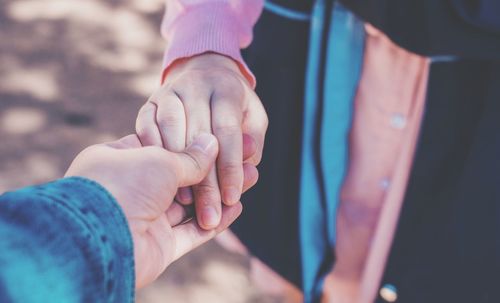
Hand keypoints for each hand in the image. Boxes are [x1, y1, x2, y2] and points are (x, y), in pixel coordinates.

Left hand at [65, 134, 257, 287]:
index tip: (223, 136)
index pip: (162, 146)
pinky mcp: (157, 246)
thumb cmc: (122, 186)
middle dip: (215, 168)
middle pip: (181, 177)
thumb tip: (212, 144)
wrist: (101, 241)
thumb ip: (189, 156)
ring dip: (220, 193)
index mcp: (119, 160)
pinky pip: (191, 232)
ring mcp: (144, 219)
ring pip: (191, 205)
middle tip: (247, 157)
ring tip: (252, 177)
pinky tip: (237, 207)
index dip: (195, 143)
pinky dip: (215, 221)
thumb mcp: (159, 159)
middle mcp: (131, 190)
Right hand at [136, 53, 267, 229]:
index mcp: (226, 88)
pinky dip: (153, 153)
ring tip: (187, 204)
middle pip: (199, 136)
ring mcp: (169, 91)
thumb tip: (247, 170)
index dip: (230, 168)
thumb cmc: (235, 105)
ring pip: (170, 130)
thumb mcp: (253, 119)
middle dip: (205, 181)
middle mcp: (196, 85)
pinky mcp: (150, 102)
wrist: (205, 71)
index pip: (228, 133)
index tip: (233, 200)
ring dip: (176, 170)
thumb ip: (251, 143)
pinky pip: (146, 127)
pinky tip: (162, 181)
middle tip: (209, 215)